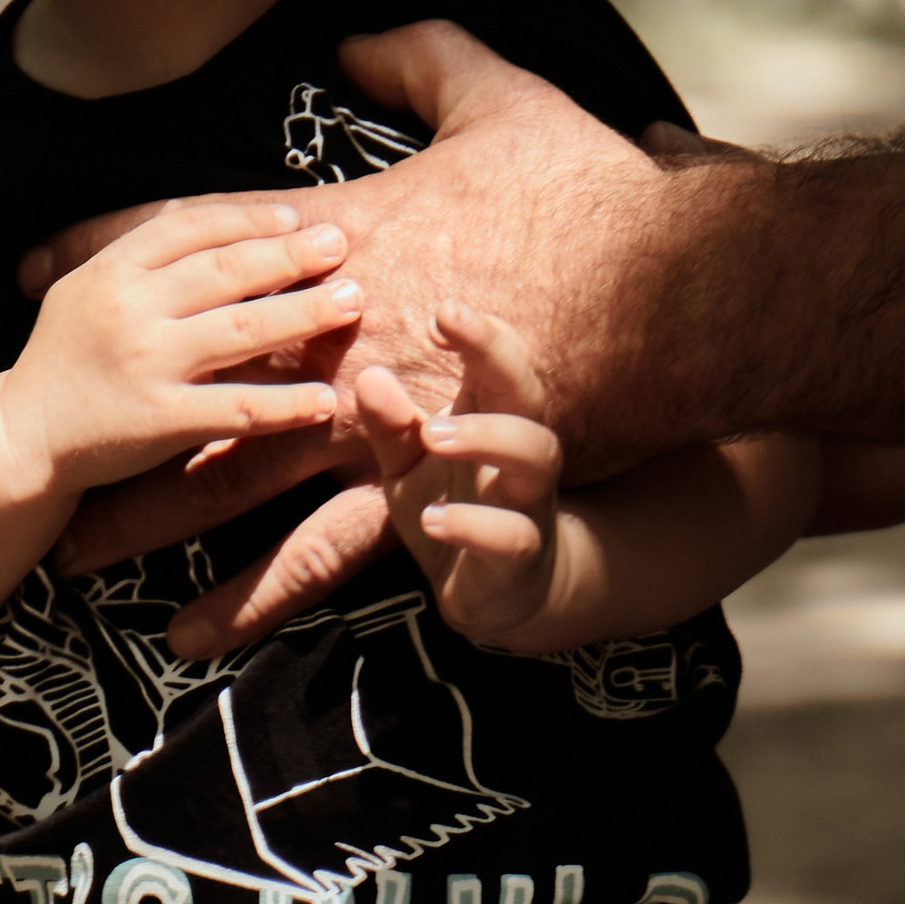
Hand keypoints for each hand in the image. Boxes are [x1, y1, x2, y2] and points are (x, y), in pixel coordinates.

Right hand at [5, 194, 356, 494]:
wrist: (22, 433)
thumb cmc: (66, 358)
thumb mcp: (86, 289)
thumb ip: (142, 258)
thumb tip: (221, 227)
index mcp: (112, 269)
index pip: (191, 225)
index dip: (249, 219)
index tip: (296, 218)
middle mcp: (130, 309)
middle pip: (227, 270)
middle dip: (290, 255)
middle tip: (340, 247)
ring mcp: (146, 364)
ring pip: (242, 330)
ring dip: (304, 313)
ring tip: (352, 302)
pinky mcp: (160, 420)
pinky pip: (237, 407)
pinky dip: (285, 404)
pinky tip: (325, 399)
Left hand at [34, 25, 741, 587]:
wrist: (684, 298)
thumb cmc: (600, 199)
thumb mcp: (510, 101)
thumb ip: (427, 59)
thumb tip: (357, 38)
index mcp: (348, 235)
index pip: (205, 235)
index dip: (115, 244)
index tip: (33, 260)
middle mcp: (339, 329)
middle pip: (196, 367)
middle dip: (113, 398)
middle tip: (33, 424)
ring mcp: (374, 413)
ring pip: (236, 469)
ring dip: (153, 514)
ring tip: (78, 555)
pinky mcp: (421, 481)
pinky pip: (322, 550)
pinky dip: (258, 591)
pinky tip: (202, 630)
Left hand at [356, 305, 563, 647]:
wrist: (500, 593)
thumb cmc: (454, 506)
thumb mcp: (408, 465)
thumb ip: (390, 425)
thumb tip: (369, 376)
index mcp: (493, 417)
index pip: (497, 361)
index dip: (479, 331)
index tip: (443, 311)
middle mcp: (521, 451)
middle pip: (528, 391)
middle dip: (496, 354)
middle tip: (448, 328)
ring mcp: (527, 502)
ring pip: (535, 456)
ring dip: (487, 436)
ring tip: (434, 434)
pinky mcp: (521, 557)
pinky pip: (512, 536)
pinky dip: (475, 525)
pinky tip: (436, 519)